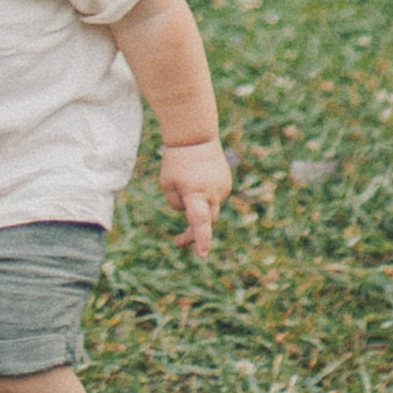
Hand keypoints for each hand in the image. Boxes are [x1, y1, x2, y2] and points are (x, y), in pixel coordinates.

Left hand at [160, 138, 231, 256]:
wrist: (196, 137)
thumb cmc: (177, 161)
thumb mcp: (167, 184)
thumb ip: (176, 204)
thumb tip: (189, 212)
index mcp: (196, 194)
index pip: (200, 222)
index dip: (200, 240)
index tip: (202, 255)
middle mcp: (212, 194)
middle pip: (206, 222)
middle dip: (193, 234)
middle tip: (177, 242)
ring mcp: (222, 189)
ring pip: (210, 209)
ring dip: (198, 207)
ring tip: (185, 184)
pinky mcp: (226, 184)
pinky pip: (214, 197)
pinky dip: (205, 195)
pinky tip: (197, 179)